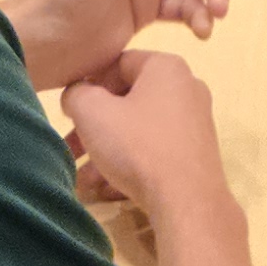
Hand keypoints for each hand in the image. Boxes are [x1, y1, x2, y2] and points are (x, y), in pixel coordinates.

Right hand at [64, 45, 232, 223]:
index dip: (88, 85)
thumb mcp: (93, 113)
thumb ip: (76, 94)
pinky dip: (130, 165)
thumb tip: (77, 95)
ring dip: (107, 152)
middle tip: (71, 149)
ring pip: (138, 130)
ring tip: (85, 179)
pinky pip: (154, 150)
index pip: (117, 64)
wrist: (187, 201)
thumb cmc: (137, 147)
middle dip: (93, 128)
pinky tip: (108, 189)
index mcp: (166, 67)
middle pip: (127, 101)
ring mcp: (195, 122)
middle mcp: (186, 88)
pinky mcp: (196, 153)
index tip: (70, 112)